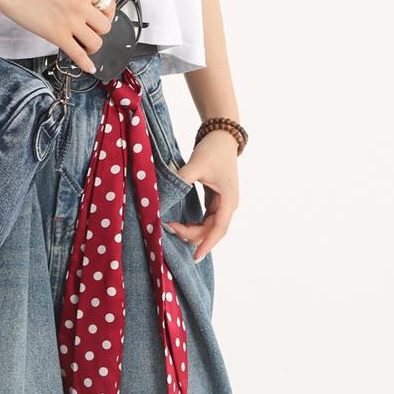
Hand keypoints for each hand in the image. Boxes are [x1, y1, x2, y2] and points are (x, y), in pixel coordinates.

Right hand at [0, 0, 115, 73]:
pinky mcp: (57, 35)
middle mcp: (81, 5)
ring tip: (83, 45)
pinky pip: (79, 55)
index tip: (102, 19)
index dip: (106, 14)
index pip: (108, 5)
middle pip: (105, 27)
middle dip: (98, 31)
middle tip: (89, 32)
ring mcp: (70, 21)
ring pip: (96, 43)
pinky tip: (88, 66)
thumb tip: (84, 8)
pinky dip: (86, 63)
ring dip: (91, 47)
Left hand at [165, 130, 239, 262]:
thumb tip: (165, 195)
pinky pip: (206, 218)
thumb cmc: (212, 150)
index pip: (218, 229)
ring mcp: (222, 203)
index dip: (206, 244)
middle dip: (191, 234)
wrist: (221, 136)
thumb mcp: (196, 165)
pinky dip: (194, 223)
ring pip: (208, 226)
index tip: (195, 257)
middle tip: (169, 227)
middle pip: (211, 230)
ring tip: (172, 227)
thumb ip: (181, 180)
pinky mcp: (215, 199)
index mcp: (228, 200)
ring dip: (192, 230)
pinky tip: (180, 224)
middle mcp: (228, 205)